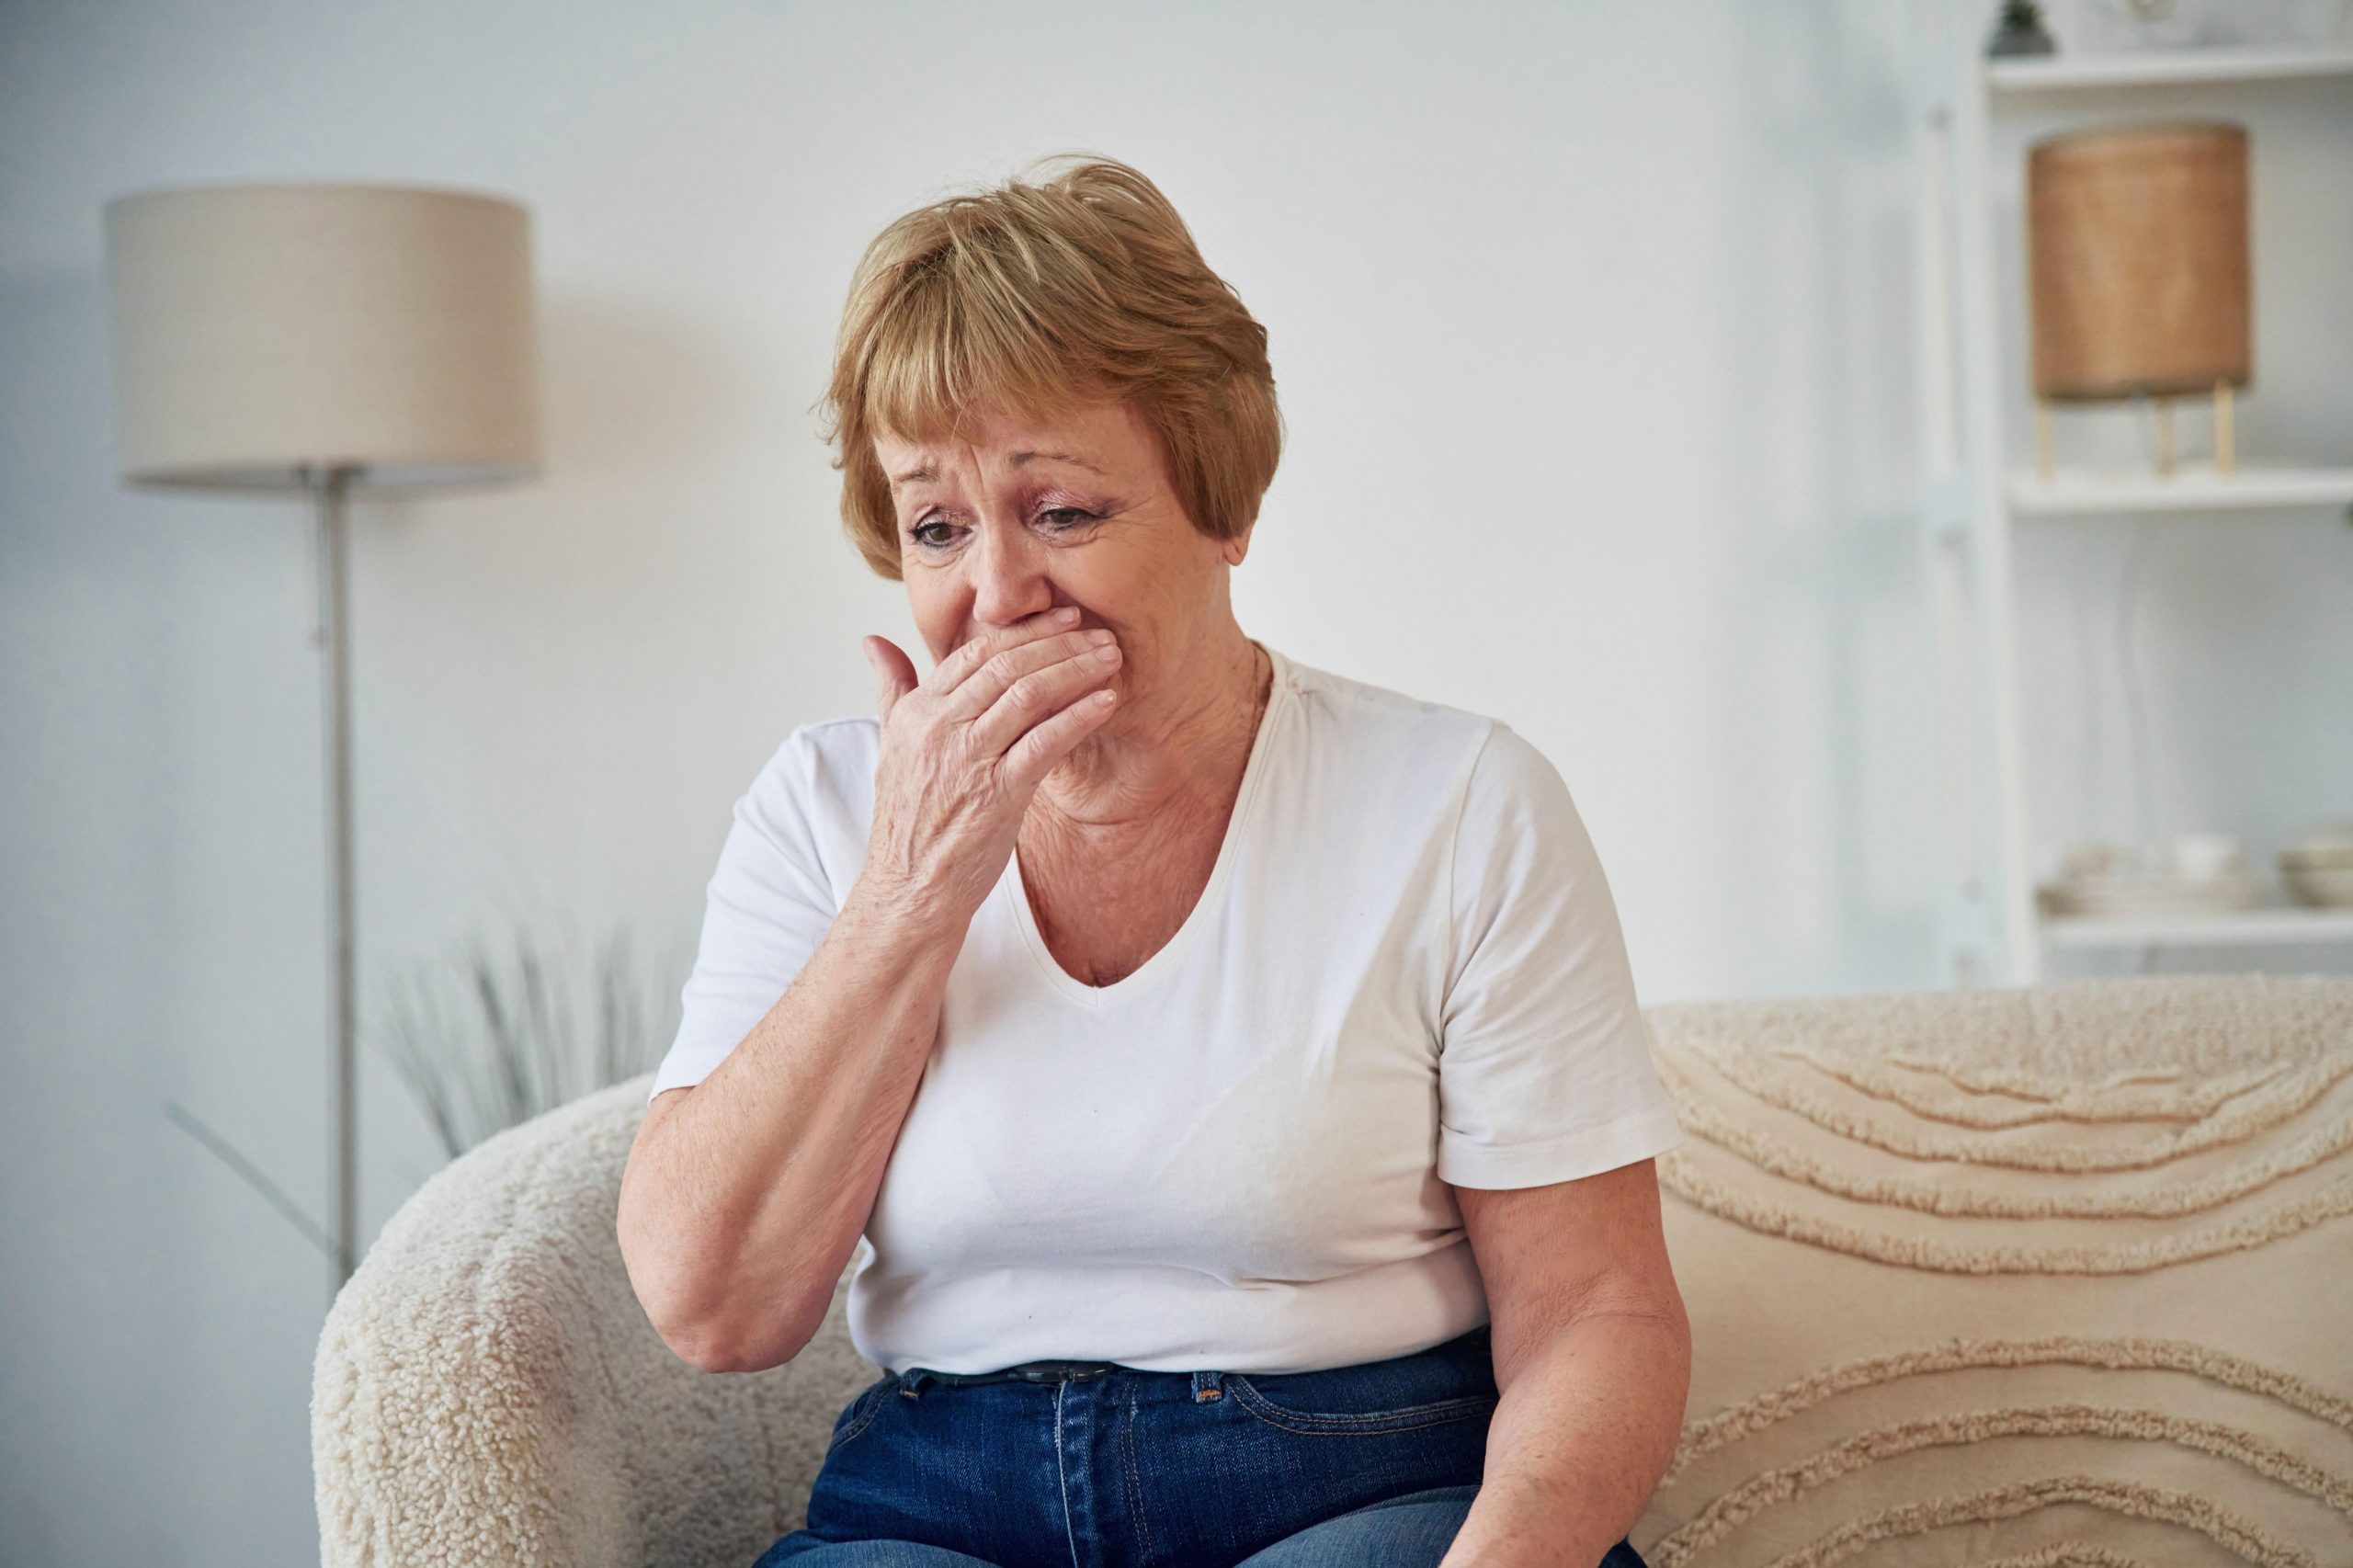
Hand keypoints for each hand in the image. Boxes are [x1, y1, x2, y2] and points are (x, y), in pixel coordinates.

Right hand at [856, 607, 1120, 931]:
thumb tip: (873, 642)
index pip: (976, 653)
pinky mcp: (995, 794)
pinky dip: (1078, 717)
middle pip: (1007, 666)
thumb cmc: (908, 821)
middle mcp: (940, 729)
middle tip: (1100, 632)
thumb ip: (891, 690)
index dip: (1025, 631)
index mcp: (917, 713)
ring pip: (1028, 695)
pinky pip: (1043, 743)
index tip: (1063, 617)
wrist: (907, 890)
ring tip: (1111, 659)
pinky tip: (1105, 702)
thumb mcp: (890, 746)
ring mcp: (967, 760)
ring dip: (1076, 671)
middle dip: (1059, 643)